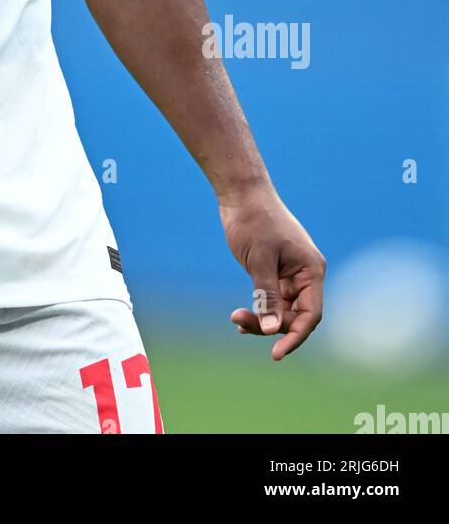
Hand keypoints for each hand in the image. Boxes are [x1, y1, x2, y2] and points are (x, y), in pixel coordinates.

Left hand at [219, 185, 325, 359]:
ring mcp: (290, 274)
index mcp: (311, 270)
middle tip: (239, 322)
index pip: (311, 315)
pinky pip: (271, 300)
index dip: (295, 336)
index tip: (276, 353)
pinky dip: (259, 310)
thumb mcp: (259, 259)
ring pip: (281, 310)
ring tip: (236, 319)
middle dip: (271, 325)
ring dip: (262, 319)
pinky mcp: (274, 273)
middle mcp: (305, 275)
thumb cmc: (254, 220)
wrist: (241, 194)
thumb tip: (271, 330)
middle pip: (295, 316)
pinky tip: (242, 319)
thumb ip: (266, 295)